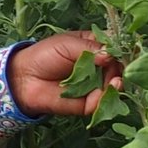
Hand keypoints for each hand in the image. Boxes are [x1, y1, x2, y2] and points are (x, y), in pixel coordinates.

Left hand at [8, 32, 124, 118]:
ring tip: (115, 81)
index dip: (120, 51)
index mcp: (93, 48)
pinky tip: (107, 90)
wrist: (24, 78)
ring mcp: (94, 85)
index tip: (122, 52)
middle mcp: (97, 67)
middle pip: (118, 68)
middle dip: (119, 69)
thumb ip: (91, 49)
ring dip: (116, 83)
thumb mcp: (67, 45)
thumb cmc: (44, 55)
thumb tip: (111, 56)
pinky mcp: (88, 103)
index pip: (114, 49)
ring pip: (114, 85)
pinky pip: (102, 101)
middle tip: (116, 69)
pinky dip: (106, 97)